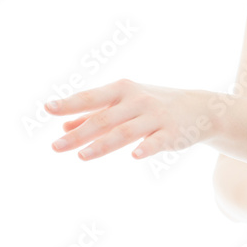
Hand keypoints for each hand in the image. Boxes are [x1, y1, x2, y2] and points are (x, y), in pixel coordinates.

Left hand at [45, 79, 214, 159]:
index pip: (92, 97)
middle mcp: (137, 101)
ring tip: (82, 156)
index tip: (48, 109)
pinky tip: (135, 156)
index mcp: (123, 90)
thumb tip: (64, 127)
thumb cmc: (154, 105)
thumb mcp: (125, 104)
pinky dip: (146, 148)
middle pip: (104, 118)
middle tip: (55, 147)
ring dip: (103, 144)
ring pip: (125, 131)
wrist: (199, 108)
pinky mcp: (171, 133)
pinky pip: (157, 141)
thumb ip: (96, 114)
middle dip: (79, 133)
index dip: (70, 103)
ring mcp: (155, 117)